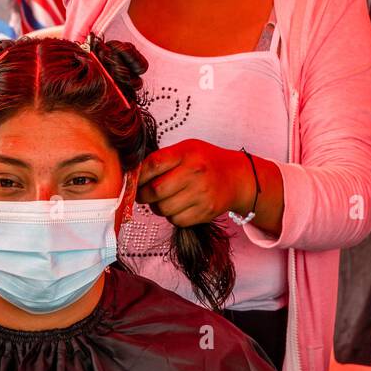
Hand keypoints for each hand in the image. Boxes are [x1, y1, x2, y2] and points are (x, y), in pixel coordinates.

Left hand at [136, 140, 253, 227]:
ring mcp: (202, 194)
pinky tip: (180, 206)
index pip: (153, 164)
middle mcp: (196, 173)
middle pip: (155, 191)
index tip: (134, 180)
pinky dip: (173, 216)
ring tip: (166, 199)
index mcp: (187, 153)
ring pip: (163, 209)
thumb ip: (163, 159)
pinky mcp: (206, 211)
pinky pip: (176, 220)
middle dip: (144, 195)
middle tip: (144, 194)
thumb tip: (132, 176)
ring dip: (158, 207)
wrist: (237, 177)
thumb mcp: (187, 149)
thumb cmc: (206, 162)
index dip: (138, 175)